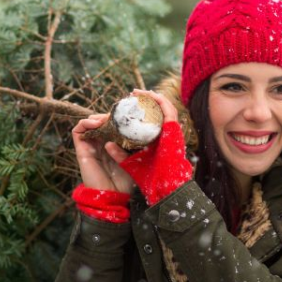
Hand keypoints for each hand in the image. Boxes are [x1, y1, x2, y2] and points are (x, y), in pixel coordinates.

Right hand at [72, 114, 134, 193]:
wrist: (115, 197)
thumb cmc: (126, 182)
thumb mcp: (133, 159)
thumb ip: (130, 145)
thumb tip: (126, 131)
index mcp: (113, 146)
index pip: (111, 126)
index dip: (116, 118)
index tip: (125, 116)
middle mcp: (100, 145)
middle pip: (99, 122)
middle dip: (107, 116)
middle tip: (116, 117)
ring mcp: (90, 147)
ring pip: (88, 124)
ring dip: (96, 118)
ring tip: (105, 120)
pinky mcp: (82, 151)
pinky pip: (77, 131)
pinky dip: (84, 123)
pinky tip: (96, 124)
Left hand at [119, 89, 191, 205]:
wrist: (163, 189)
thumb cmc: (149, 180)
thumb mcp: (130, 163)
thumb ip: (120, 154)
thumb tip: (108, 144)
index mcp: (159, 141)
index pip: (152, 120)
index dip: (143, 110)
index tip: (129, 104)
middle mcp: (168, 135)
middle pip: (159, 111)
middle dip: (147, 100)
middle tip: (134, 94)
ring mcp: (173, 133)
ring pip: (165, 108)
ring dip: (153, 98)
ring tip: (139, 92)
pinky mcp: (174, 132)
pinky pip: (169, 111)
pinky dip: (160, 101)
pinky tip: (149, 95)